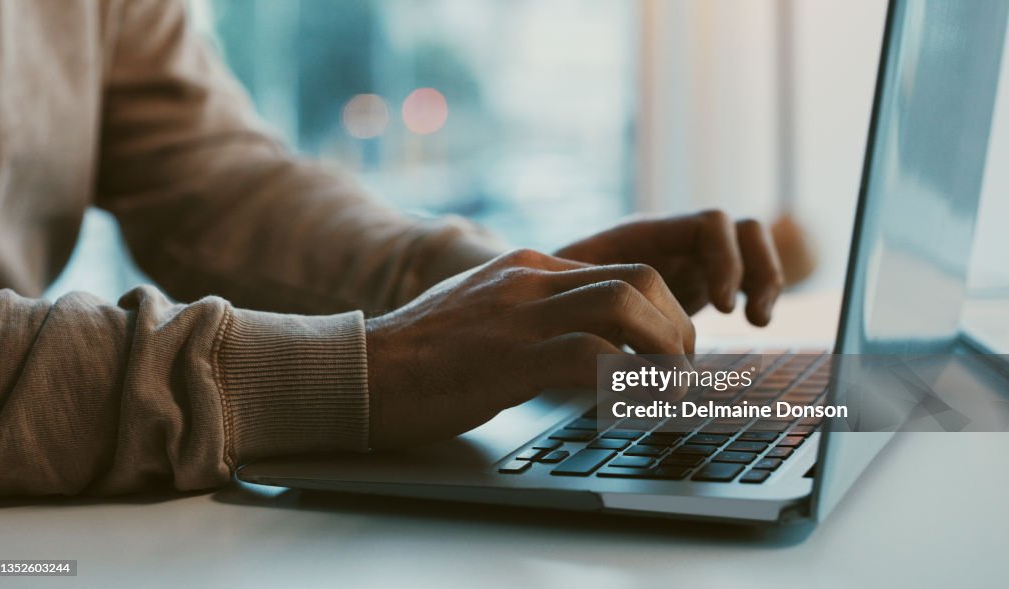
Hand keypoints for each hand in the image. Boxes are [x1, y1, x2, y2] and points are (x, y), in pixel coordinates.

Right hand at [365, 249, 694, 447]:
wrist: (360, 370)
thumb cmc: (422, 356)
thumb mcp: (487, 315)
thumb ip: (535, 314)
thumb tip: (588, 341)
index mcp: (529, 267)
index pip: (623, 267)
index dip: (664, 309)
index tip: (673, 350)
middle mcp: (530, 279)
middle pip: (639, 278)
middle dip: (677, 326)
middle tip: (681, 371)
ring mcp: (519, 314)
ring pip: (625, 305)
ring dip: (664, 350)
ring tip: (668, 389)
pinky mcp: (507, 357)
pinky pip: (590, 357)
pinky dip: (625, 382)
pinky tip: (629, 407)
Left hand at [554, 210, 784, 325]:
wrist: (542, 298)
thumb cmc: (548, 294)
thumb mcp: (568, 294)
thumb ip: (594, 302)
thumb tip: (616, 335)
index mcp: (645, 234)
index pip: (709, 224)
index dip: (725, 260)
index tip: (723, 307)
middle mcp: (672, 239)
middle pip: (740, 229)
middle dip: (755, 269)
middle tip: (745, 317)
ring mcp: (687, 258)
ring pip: (749, 248)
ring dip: (765, 279)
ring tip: (757, 321)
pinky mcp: (695, 283)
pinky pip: (743, 274)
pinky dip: (755, 293)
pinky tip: (751, 323)